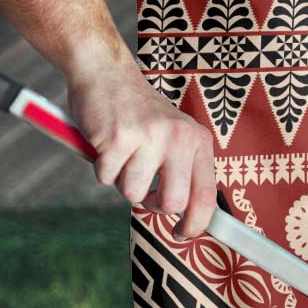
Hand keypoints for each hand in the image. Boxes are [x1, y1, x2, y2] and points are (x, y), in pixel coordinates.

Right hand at [67, 63, 215, 239]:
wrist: (106, 72)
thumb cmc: (138, 112)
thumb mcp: (174, 134)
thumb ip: (183, 169)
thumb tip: (189, 216)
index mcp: (197, 139)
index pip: (206, 194)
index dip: (196, 224)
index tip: (183, 234)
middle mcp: (179, 138)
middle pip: (172, 203)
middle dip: (152, 205)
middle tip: (143, 189)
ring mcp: (149, 137)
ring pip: (133, 194)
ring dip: (122, 180)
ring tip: (123, 153)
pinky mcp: (117, 139)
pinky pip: (106, 178)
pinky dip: (101, 167)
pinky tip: (106, 143)